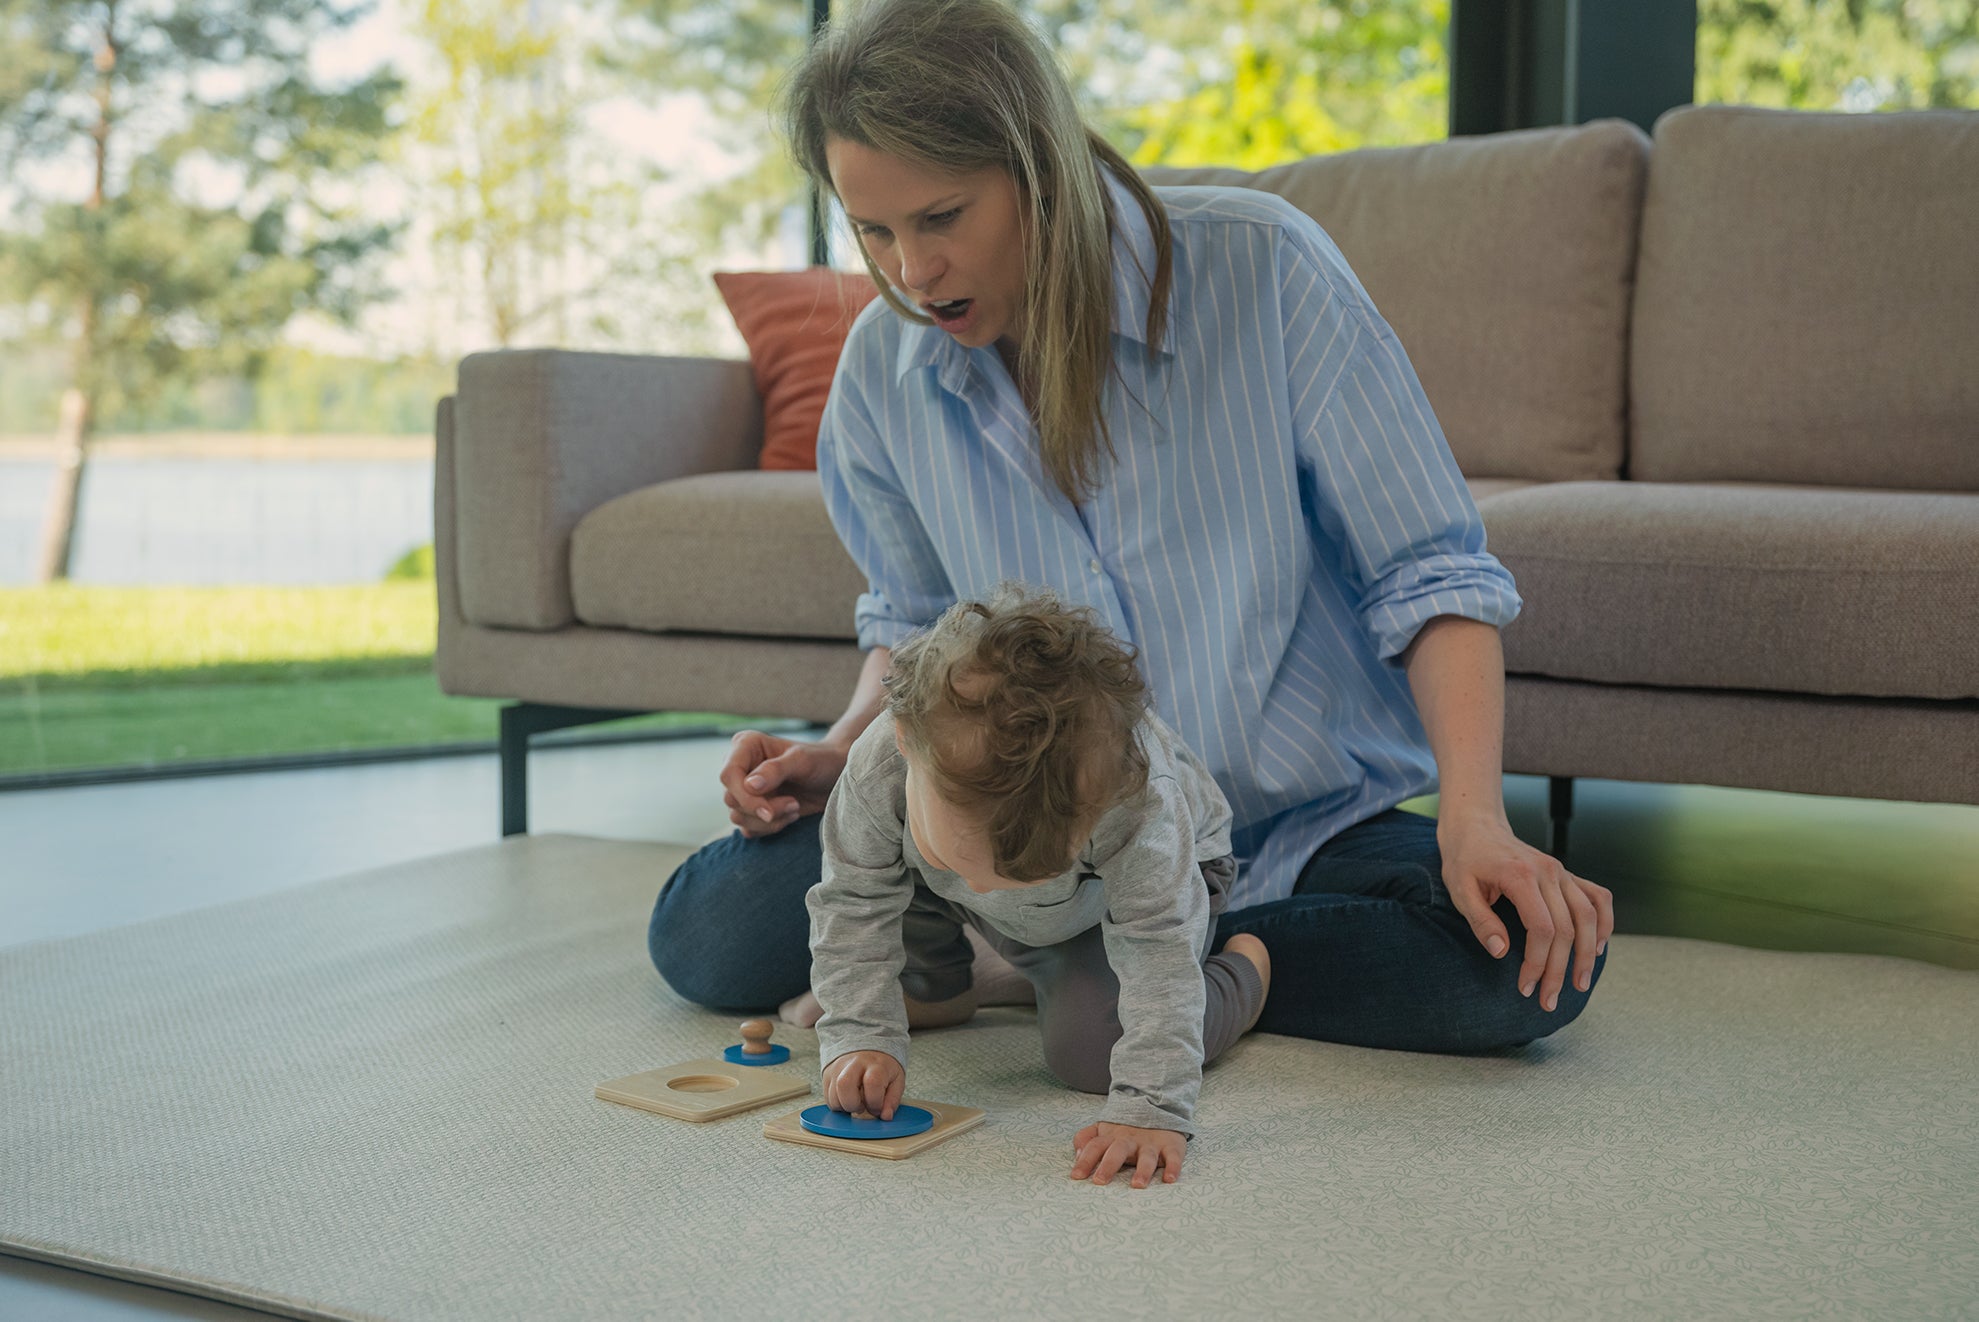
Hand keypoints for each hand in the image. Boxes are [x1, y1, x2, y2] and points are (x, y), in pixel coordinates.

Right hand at [718, 731, 846, 836]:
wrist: (835, 776)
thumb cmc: (821, 761)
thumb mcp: (802, 761)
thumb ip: (775, 770)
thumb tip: (749, 785)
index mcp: (745, 746)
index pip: (728, 775)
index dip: (745, 797)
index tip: (769, 811)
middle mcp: (741, 767)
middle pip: (731, 799)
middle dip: (763, 809)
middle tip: (793, 804)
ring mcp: (745, 790)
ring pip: (738, 817)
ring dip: (769, 820)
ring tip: (794, 807)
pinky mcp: (753, 809)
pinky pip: (748, 829)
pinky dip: (769, 828)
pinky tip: (790, 815)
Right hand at [821, 1050, 903, 1119]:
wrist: (865, 1047)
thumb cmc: (882, 1068)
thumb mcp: (896, 1081)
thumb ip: (892, 1100)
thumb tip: (886, 1116)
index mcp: (875, 1065)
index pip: (872, 1083)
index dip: (875, 1102)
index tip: (877, 1108)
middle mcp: (854, 1064)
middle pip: (844, 1085)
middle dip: (852, 1105)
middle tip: (861, 1107)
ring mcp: (838, 1068)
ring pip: (832, 1095)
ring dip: (844, 1107)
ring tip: (855, 1103)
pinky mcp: (828, 1075)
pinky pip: (827, 1097)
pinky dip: (837, 1104)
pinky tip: (847, 1100)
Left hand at [1069, 1122, 1186, 1188]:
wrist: (1158, 1107)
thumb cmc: (1125, 1129)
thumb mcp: (1103, 1129)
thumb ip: (1086, 1138)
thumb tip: (1076, 1154)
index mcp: (1112, 1137)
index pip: (1095, 1146)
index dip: (1085, 1160)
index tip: (1076, 1176)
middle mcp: (1130, 1140)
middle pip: (1118, 1151)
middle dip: (1108, 1165)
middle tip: (1100, 1181)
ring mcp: (1151, 1144)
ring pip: (1147, 1157)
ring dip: (1142, 1170)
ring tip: (1137, 1185)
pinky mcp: (1171, 1146)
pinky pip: (1174, 1157)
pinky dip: (1173, 1167)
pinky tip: (1170, 1179)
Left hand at [1439, 812, 1613, 1012]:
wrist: (1476, 826)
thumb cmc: (1465, 858)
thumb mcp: (1460, 890)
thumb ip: (1481, 921)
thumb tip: (1501, 952)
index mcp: (1520, 876)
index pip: (1542, 928)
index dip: (1537, 962)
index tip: (1525, 986)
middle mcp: (1548, 872)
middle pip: (1567, 929)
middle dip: (1559, 970)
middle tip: (1548, 1000)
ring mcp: (1561, 872)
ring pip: (1588, 916)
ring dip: (1588, 954)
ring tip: (1580, 984)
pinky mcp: (1566, 874)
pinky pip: (1597, 897)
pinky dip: (1604, 922)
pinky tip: (1600, 947)